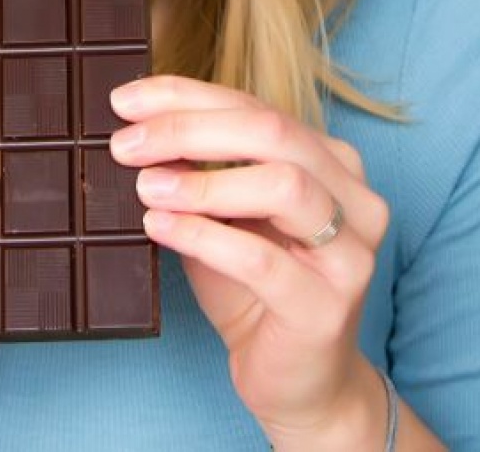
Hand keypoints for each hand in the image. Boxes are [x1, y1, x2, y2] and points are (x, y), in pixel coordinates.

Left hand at [109, 76, 390, 447]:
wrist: (297, 382)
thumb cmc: (253, 289)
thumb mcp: (220, 216)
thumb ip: (195, 171)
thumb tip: (136, 128)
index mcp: (330, 161)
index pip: (254, 106)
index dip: (185, 97)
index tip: (125, 100)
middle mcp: (354, 196)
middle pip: (272, 131)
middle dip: (188, 129)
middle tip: (125, 144)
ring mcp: (350, 251)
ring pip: (281, 184)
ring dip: (202, 183)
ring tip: (145, 186)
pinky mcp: (328, 305)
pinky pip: (261, 259)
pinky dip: (202, 236)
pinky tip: (159, 226)